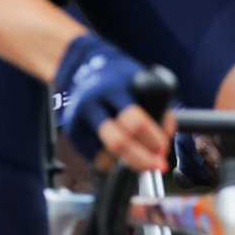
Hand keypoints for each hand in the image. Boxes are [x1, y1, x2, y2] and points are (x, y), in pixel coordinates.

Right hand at [55, 33, 171, 171]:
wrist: (83, 68)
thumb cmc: (122, 79)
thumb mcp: (143, 81)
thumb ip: (158, 108)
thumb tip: (162, 146)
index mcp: (112, 88)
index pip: (135, 122)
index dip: (154, 140)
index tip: (164, 148)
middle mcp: (90, 103)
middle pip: (117, 143)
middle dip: (141, 160)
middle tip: (157, 166)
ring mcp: (76, 117)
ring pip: (104, 156)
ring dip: (126, 162)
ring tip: (138, 155)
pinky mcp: (70, 130)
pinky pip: (94, 156)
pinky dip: (111, 160)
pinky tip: (119, 150)